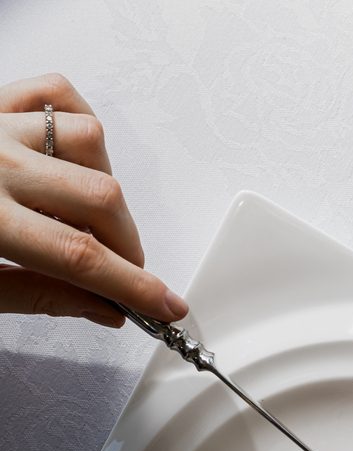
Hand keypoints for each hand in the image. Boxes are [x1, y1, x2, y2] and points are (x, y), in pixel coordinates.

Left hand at [0, 73, 187, 325]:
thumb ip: (40, 295)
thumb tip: (104, 307)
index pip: (80, 257)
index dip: (133, 286)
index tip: (167, 307)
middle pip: (99, 198)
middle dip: (128, 245)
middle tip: (125, 275)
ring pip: (88, 142)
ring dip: (104, 187)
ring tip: (89, 218)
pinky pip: (57, 95)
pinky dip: (78, 126)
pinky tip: (73, 162)